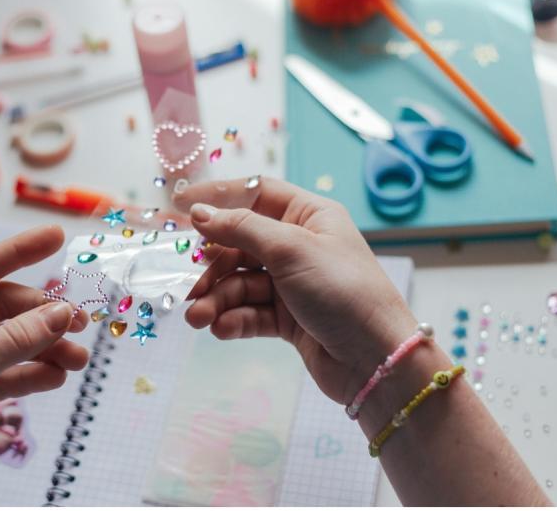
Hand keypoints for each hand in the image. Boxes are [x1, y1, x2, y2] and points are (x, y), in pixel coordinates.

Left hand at [0, 226, 88, 505]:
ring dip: (46, 347)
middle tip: (78, 322)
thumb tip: (62, 313)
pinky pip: (11, 371)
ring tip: (77, 359)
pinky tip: (56, 377)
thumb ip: (15, 340)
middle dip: (42, 314)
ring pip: (13, 340)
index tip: (56, 237)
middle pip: (4, 306)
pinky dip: (34, 373)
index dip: (19, 251)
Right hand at [174, 177, 415, 403]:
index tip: (179, 206)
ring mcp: (293, 284)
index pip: (255, 195)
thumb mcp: (290, 249)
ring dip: (217, 299)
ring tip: (198, 318)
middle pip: (240, 244)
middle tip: (189, 286)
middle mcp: (299, 246)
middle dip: (213, 267)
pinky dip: (233, 319)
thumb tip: (198, 213)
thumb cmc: (344, 292)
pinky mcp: (288, 319)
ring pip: (240, 283)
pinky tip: (222, 329)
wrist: (377, 361)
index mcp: (309, 216)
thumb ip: (240, 228)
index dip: (218, 198)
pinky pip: (249, 312)